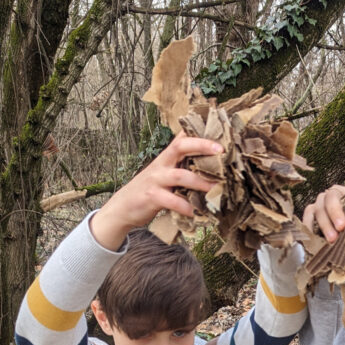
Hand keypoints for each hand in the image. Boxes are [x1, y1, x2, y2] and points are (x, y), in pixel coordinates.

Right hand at [90, 131, 223, 249]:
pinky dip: (186, 207)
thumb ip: (182, 170)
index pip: (182, 138)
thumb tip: (211, 172)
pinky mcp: (152, 197)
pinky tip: (197, 212)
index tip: (218, 132)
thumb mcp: (164, 176)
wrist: (123, 207)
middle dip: (201, 145)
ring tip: (217, 189)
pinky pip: (172, 201)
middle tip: (221, 151)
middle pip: (180, 146)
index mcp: (167, 157)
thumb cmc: (150, 191)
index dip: (199, 133)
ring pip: (180, 175)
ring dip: (200, 182)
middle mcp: (161, 164)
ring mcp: (156, 180)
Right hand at [302, 173, 344, 242]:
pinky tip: (317, 238)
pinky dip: (311, 227)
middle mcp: (335, 194)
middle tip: (342, 226)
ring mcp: (321, 202)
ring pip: (320, 208)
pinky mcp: (310, 213)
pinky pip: (308, 217)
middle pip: (333, 196)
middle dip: (336, 211)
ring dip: (325, 224)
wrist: (337, 243)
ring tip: (332, 239)